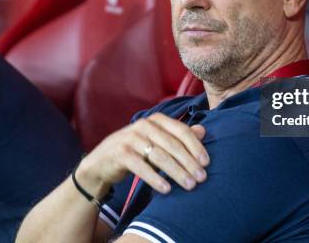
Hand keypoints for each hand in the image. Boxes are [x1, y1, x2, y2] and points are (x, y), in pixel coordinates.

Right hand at [79, 113, 208, 195]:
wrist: (102, 162)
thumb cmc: (136, 151)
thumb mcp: (158, 142)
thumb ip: (179, 136)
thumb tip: (203, 131)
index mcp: (156, 119)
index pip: (181, 130)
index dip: (196, 146)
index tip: (206, 163)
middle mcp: (144, 125)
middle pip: (172, 144)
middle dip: (189, 162)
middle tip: (202, 178)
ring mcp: (130, 138)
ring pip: (159, 156)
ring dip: (177, 172)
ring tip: (189, 186)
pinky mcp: (120, 153)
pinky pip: (141, 167)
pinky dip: (155, 178)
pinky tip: (167, 189)